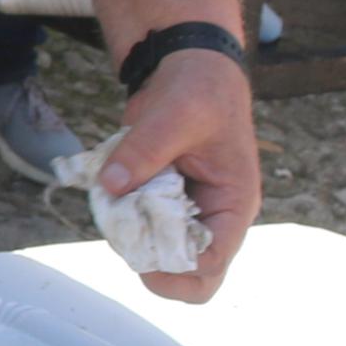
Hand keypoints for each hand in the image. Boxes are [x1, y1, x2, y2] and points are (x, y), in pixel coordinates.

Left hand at [101, 47, 258, 302]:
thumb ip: (145, 149)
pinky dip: (119, 219)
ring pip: (159, 256)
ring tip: (114, 204)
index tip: (138, 248)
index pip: (212, 261)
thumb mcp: (176, 114)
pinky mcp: (158, 202)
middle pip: (191, 276)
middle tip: (123, 236)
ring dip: (130, 240)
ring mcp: (185, 213)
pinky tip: (111, 189)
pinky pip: (138, 228)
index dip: (175, 267)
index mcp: (233, 205)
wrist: (185, 68)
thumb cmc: (199, 90)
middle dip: (153, 264)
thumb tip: (112, 185)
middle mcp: (213, 217)